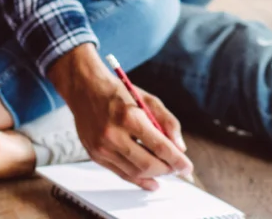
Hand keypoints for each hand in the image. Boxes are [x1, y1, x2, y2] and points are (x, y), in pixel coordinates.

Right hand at [49, 46, 191, 190]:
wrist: (85, 89)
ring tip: (166, 172)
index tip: (187, 167)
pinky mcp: (95, 155)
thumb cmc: (117, 92)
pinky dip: (138, 180)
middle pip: (148, 164)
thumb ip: (167, 122)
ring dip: (155, 176)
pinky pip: (121, 173)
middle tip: (178, 169)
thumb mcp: (147, 99)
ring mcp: (102, 147)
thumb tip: (180, 147)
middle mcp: (113, 134)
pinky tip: (151, 181)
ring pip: (135, 172)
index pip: (159, 146)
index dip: (177, 160)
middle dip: (167, 170)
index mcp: (129, 116)